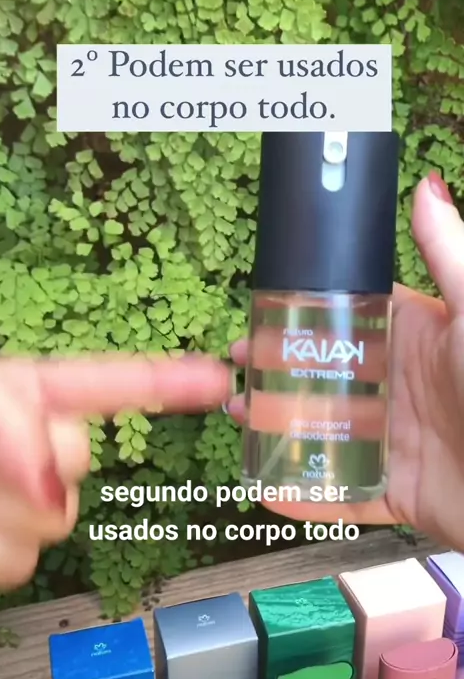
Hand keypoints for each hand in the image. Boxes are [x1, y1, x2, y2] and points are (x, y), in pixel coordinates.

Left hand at [0, 354, 231, 589]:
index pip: (112, 384)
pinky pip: (22, 564)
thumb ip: (16, 416)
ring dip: (10, 509)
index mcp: (31, 394)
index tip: (220, 380)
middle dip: (43, 460)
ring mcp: (20, 503)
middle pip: (81, 458)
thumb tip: (54, 489)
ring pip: (58, 520)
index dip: (170, 382)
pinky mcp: (5, 550)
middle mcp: (32, 447)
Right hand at [228, 172, 463, 550]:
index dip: (299, 317)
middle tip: (235, 369)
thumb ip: (447, 252)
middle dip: (276, 371)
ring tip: (237, 416)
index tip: (256, 316)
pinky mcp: (395, 489)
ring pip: (324, 431)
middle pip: (324, 375)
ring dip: (277, 425)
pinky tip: (263, 484)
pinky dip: (303, 494)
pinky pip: (341, 493)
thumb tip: (424, 184)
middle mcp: (398, 387)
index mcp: (413, 339)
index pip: (346, 321)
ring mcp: (393, 441)